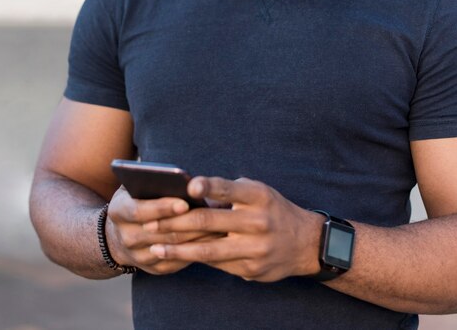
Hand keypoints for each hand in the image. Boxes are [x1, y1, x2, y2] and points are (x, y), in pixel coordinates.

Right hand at [105, 186, 221, 274]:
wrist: (119, 232)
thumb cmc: (137, 198)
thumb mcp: (137, 184)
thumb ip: (154, 180)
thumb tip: (186, 181)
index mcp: (118, 211)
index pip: (140, 211)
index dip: (162, 208)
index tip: (185, 203)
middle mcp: (125, 237)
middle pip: (159, 233)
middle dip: (186, 224)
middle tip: (212, 215)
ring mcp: (138, 256)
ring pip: (171, 249)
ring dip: (195, 238)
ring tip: (218, 225)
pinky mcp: (154, 268)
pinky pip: (177, 262)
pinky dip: (195, 251)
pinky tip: (213, 240)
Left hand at [147, 177, 323, 281]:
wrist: (305, 243)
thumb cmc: (271, 209)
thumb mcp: (258, 192)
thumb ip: (229, 193)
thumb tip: (190, 195)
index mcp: (258, 196)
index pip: (229, 189)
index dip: (209, 187)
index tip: (188, 186)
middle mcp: (257, 222)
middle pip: (209, 222)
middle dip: (176, 222)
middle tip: (151, 222)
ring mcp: (254, 248)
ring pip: (208, 249)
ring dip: (178, 248)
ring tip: (155, 246)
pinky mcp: (250, 269)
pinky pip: (216, 263)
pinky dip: (194, 258)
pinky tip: (176, 256)